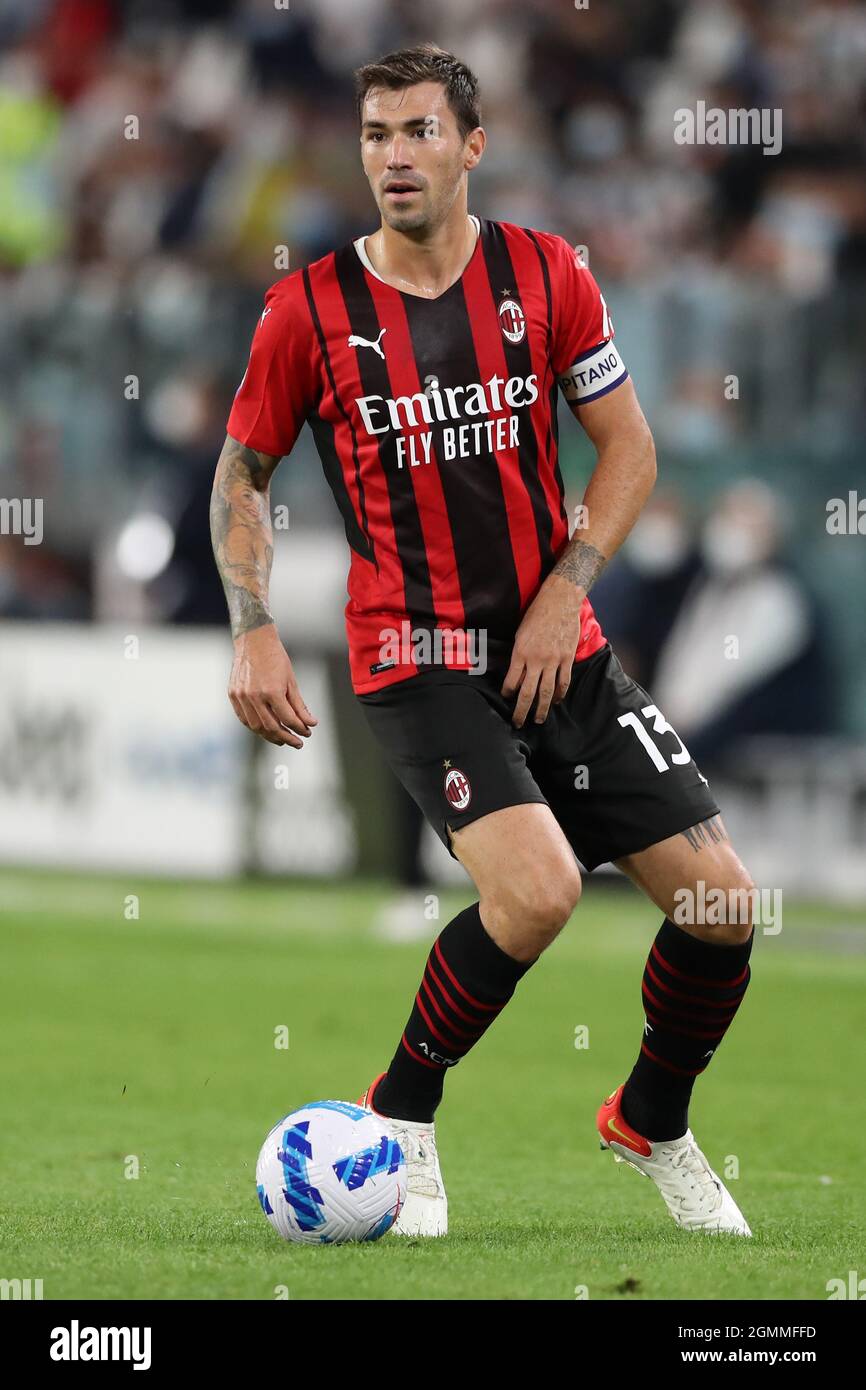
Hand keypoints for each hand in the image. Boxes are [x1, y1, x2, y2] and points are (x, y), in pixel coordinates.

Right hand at [228, 624, 317, 747]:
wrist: (253, 640)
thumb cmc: (275, 658)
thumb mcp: (291, 680)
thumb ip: (299, 704)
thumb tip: (310, 723)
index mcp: (271, 691)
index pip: (288, 719)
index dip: (299, 729)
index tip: (307, 733)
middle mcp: (254, 696)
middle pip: (271, 727)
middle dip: (286, 738)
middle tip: (297, 742)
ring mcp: (241, 696)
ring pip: (256, 726)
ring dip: (270, 736)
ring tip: (282, 739)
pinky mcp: (233, 695)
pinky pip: (244, 718)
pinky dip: (255, 727)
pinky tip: (266, 729)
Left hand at [501, 574, 581, 726]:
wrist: (559, 601)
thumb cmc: (536, 614)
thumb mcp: (520, 633)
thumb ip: (518, 654)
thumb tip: (516, 673)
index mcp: (520, 652)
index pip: (511, 681)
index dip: (507, 692)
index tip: (506, 697)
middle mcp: (536, 660)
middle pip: (528, 693)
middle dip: (522, 710)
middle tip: (518, 723)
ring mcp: (554, 660)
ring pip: (547, 691)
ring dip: (542, 708)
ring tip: (539, 719)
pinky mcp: (567, 658)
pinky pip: (563, 681)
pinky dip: (559, 694)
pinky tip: (555, 701)